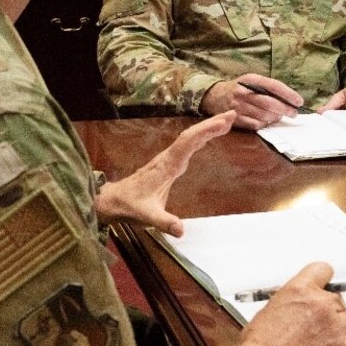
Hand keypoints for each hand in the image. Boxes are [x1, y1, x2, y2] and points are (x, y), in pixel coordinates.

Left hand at [95, 111, 234, 236]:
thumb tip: (181, 230)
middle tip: (232, 115)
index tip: (222, 122)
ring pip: (189, 138)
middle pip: (191, 135)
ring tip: (226, 121)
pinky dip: (200, 138)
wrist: (114, 200)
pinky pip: (186, 146)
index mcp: (166, 166)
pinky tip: (208, 137)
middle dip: (211, 124)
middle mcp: (168, 158)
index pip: (187, 142)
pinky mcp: (167, 164)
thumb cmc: (130, 206)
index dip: (205, 131)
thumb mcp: (148, 216)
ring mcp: (167, 160)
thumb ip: (164, 222)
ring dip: (207, 129)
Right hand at [199, 75, 304, 130]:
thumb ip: (268, 87)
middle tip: (293, 113)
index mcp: (250, 79)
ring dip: (275, 118)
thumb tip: (289, 100)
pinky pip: (255, 124)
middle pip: (269, 103)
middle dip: (285, 109)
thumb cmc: (239, 88)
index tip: (299, 101)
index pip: (273, 86)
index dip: (288, 94)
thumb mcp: (251, 80)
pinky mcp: (235, 119)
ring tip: (279, 116)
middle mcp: (243, 92)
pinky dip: (265, 124)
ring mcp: (238, 107)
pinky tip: (267, 121)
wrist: (214, 96)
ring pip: (263, 115)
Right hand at [235, 262, 345, 345]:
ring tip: (339, 334)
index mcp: (299, 290)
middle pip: (339, 297)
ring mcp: (334, 325)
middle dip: (332, 309)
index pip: (323, 270)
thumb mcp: (268, 310)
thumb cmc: (259, 344)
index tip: (324, 287)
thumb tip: (295, 308)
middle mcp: (320, 303)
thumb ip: (288, 303)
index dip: (324, 280)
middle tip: (322, 321)